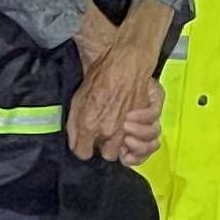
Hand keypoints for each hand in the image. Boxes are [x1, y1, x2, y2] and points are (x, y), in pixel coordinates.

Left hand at [68, 42, 160, 161]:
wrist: (124, 63)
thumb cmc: (99, 77)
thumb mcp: (77, 100)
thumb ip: (73, 126)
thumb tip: (73, 143)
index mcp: (89, 126)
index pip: (83, 154)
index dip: (84, 148)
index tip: (86, 141)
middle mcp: (110, 131)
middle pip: (108, 156)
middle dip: (106, 147)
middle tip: (105, 135)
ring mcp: (130, 128)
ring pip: (127, 152)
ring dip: (125, 145)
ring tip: (121, 133)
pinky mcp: (143, 123)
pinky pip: (145, 141)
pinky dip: (141, 138)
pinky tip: (135, 127)